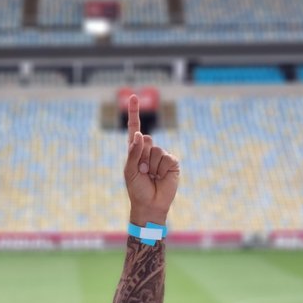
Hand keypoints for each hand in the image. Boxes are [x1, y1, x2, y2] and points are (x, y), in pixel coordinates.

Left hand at [123, 94, 179, 225]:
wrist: (151, 205)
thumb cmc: (137, 189)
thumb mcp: (130, 171)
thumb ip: (133, 152)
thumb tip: (140, 134)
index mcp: (136, 151)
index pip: (134, 129)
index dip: (134, 113)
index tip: (133, 97)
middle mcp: (149, 150)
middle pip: (145, 139)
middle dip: (141, 156)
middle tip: (143, 171)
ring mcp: (161, 155)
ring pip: (155, 150)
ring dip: (150, 165)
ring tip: (151, 176)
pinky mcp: (172, 161)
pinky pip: (165, 157)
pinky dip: (160, 168)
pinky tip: (160, 177)